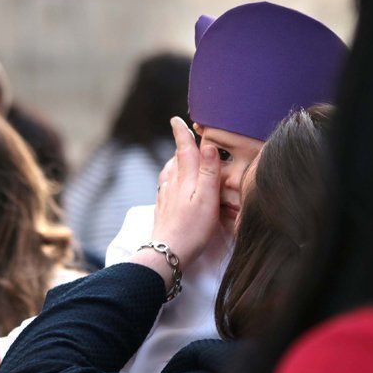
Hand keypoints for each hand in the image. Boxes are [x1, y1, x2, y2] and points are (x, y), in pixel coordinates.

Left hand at [149, 117, 220, 268]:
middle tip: (184, 135)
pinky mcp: (164, 210)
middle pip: (176, 159)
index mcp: (185, 179)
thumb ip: (208, 172)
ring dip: (175, 162)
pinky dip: (171, 178)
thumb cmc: (192, 228)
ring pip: (170, 173)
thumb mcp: (207, 198)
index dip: (181, 134)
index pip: (184, 150)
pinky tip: (171, 184)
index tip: (177, 119)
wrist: (167, 253)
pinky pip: (166, 186)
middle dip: (180, 146)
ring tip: (181, 157)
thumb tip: (208, 145)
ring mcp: (166, 198)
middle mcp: (172, 184)